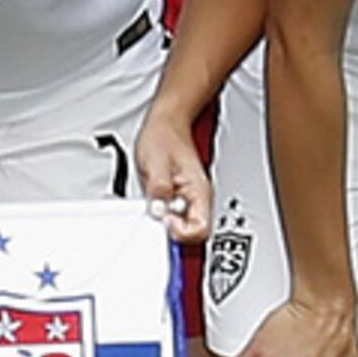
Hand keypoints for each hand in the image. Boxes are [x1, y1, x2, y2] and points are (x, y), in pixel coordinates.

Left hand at [134, 108, 212, 243]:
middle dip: (175, 231)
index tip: (165, 221)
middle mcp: (199, 197)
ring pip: (186, 226)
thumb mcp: (156, 163)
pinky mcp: (181, 197)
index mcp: (199, 191)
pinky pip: (178, 216)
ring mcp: (191, 198)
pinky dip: (165, 216)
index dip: (181, 232)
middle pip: (196, 233)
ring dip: (169, 223)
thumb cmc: (164, 137)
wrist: (166, 123)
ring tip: (156, 206)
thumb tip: (158, 211)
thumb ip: (159, 189)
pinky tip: (156, 204)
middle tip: (158, 216)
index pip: (201, 230)